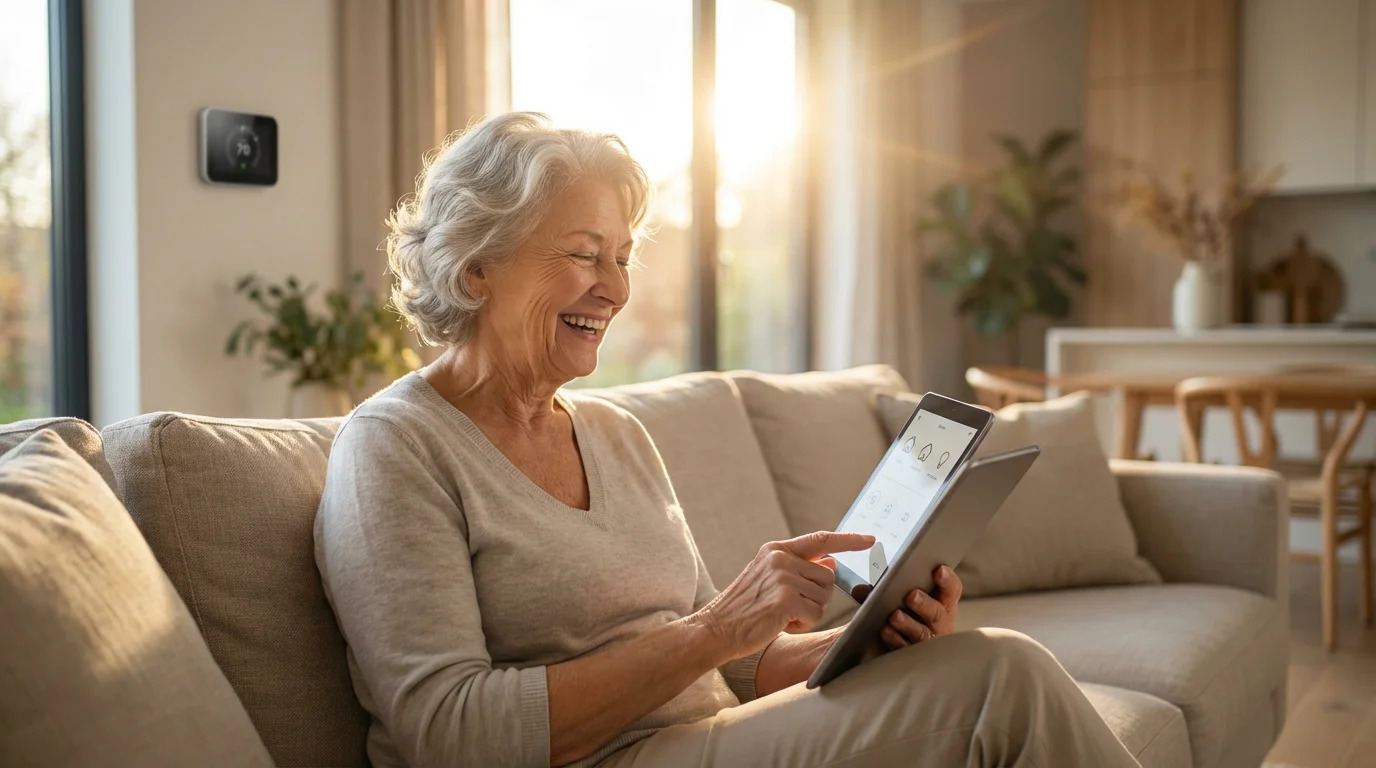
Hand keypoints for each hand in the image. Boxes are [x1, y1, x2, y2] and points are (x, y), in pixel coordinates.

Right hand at [696, 531, 874, 657]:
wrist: (715, 629)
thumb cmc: (743, 608)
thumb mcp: (770, 579)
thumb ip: (800, 568)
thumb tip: (830, 561)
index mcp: (776, 550)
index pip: (820, 540)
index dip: (848, 540)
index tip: (870, 539)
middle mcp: (780, 559)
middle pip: (828, 576)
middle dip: (817, 597)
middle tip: (789, 607)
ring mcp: (783, 577)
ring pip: (824, 597)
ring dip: (809, 612)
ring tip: (780, 614)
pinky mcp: (785, 599)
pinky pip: (816, 614)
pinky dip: (803, 624)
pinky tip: (780, 623)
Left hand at [880, 565, 962, 649]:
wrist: (903, 649)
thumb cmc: (908, 615)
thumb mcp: (904, 598)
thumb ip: (888, 589)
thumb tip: (862, 589)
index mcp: (943, 604)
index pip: (952, 590)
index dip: (948, 581)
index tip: (939, 570)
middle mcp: (941, 623)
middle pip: (938, 613)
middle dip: (925, 604)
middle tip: (912, 595)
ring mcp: (929, 641)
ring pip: (922, 633)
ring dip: (909, 623)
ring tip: (895, 615)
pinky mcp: (914, 655)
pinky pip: (906, 648)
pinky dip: (895, 639)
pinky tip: (886, 631)